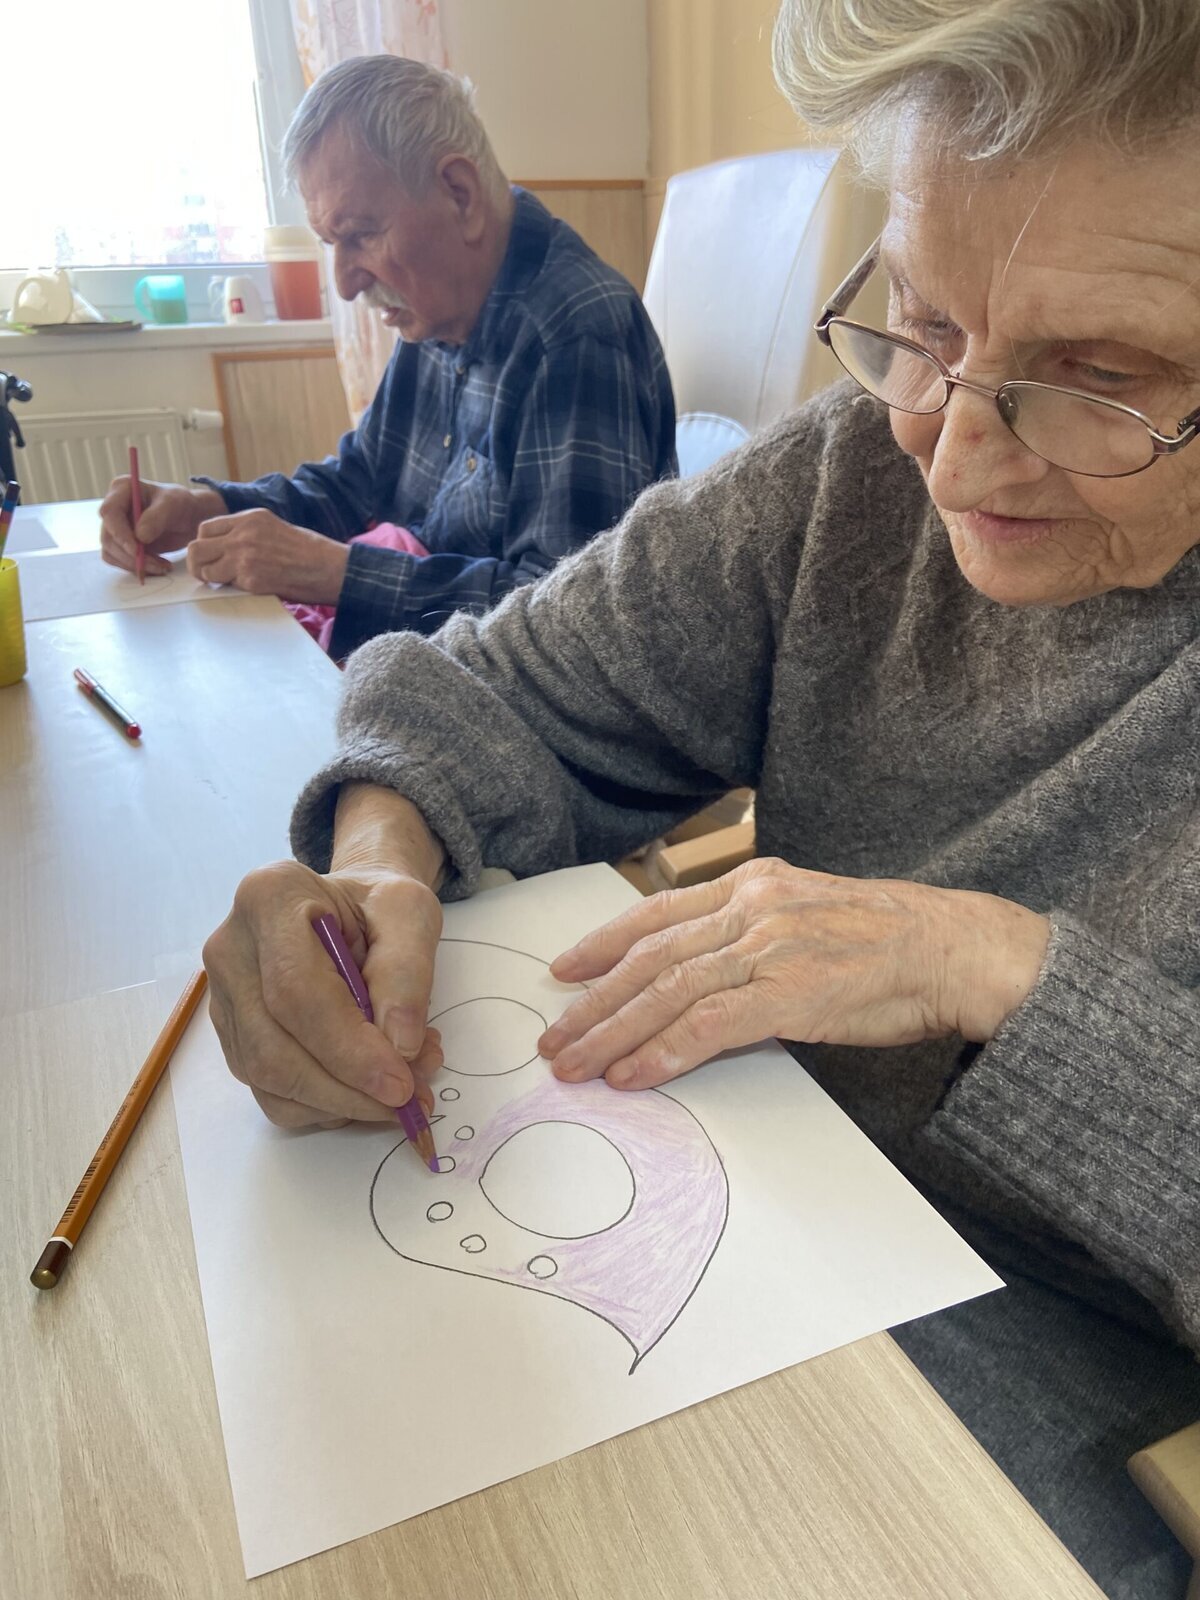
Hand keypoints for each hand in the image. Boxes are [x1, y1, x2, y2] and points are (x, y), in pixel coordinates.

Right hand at [99, 477, 225, 574]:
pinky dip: (137, 567)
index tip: (136, 550)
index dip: (120, 533)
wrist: (189, 518)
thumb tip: (139, 536)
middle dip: (131, 555)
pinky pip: (120, 560)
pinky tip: (158, 566)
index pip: (109, 512)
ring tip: (162, 567)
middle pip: (108, 537)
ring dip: (135, 564)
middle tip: (157, 565)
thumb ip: (156, 517)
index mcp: (122, 489)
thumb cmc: (181, 504)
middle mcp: (114, 508)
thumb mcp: (173, 504)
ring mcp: (115, 527)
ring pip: (112, 552)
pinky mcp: (121, 543)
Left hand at [186, 508, 349, 602]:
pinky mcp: (250, 579)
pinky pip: (226, 586)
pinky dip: (233, 589)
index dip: (204, 544)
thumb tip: (223, 546)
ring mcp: (244, 557)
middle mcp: (242, 534)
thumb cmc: (307, 550)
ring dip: (212, 578)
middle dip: (198, 563)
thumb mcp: (273, 527)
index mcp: (249, 518)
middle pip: (196, 548)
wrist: (327, 567)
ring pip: (204, 569)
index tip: (212, 554)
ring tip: (228, 582)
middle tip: (208, 573)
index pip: (205, 528)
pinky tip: (250, 587)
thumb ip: (247, 532)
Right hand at [203, 860, 444, 1128]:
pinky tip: (367, 1088)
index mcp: (269, 898)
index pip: (296, 992)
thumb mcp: (409, 912)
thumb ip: (408, 970)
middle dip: (347, 1089)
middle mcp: (230, 949)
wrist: (349, 909)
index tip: (401, 1084)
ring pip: (269, 1079)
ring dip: (341, 1103)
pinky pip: (272, 1092)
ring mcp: (224, 997)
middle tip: (411, 1100)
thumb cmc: (377, 905)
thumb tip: (399, 1045)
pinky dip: (326, 1106)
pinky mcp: (234, 1036)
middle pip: (274, 1047)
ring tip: (404, 1086)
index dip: (348, 1049)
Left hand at [538, 858, 1049, 1090]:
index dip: (602, 942)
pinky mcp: (789, 993)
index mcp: (753, 885)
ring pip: (666, 991)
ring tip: (575, 1064)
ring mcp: (768, 948)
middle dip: (593, 1001)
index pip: (657, 912)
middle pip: (650, 956)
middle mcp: (751, 907)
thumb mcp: (807, 915)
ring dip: (612, 1033)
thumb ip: (752, 937)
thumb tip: (701, 978)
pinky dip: (663, 1053)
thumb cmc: (888, 941)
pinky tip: (633, 1075)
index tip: (564, 970)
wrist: (953, 949)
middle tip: (553, 1037)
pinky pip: (708, 1026)